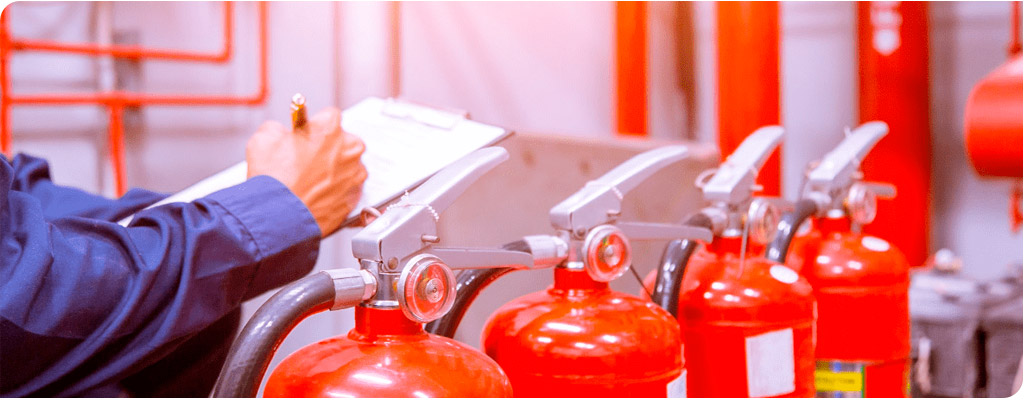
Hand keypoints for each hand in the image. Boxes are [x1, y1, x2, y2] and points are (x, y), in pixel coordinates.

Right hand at [246, 107, 366, 236]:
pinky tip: (315, 195)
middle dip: (327, 148)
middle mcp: (349, 150)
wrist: (277, 218)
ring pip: (347, 167)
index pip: (329, 116)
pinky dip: (334, 191)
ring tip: (308, 181)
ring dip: (333, 171)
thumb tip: (283, 132)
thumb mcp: (264, 137)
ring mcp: (354, 176)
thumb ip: (279, 128)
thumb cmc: (273, 180)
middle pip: (342, 142)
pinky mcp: (353, 199)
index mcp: (331, 128)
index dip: (315, 126)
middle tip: (306, 159)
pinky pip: (346, 190)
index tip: (308, 134)